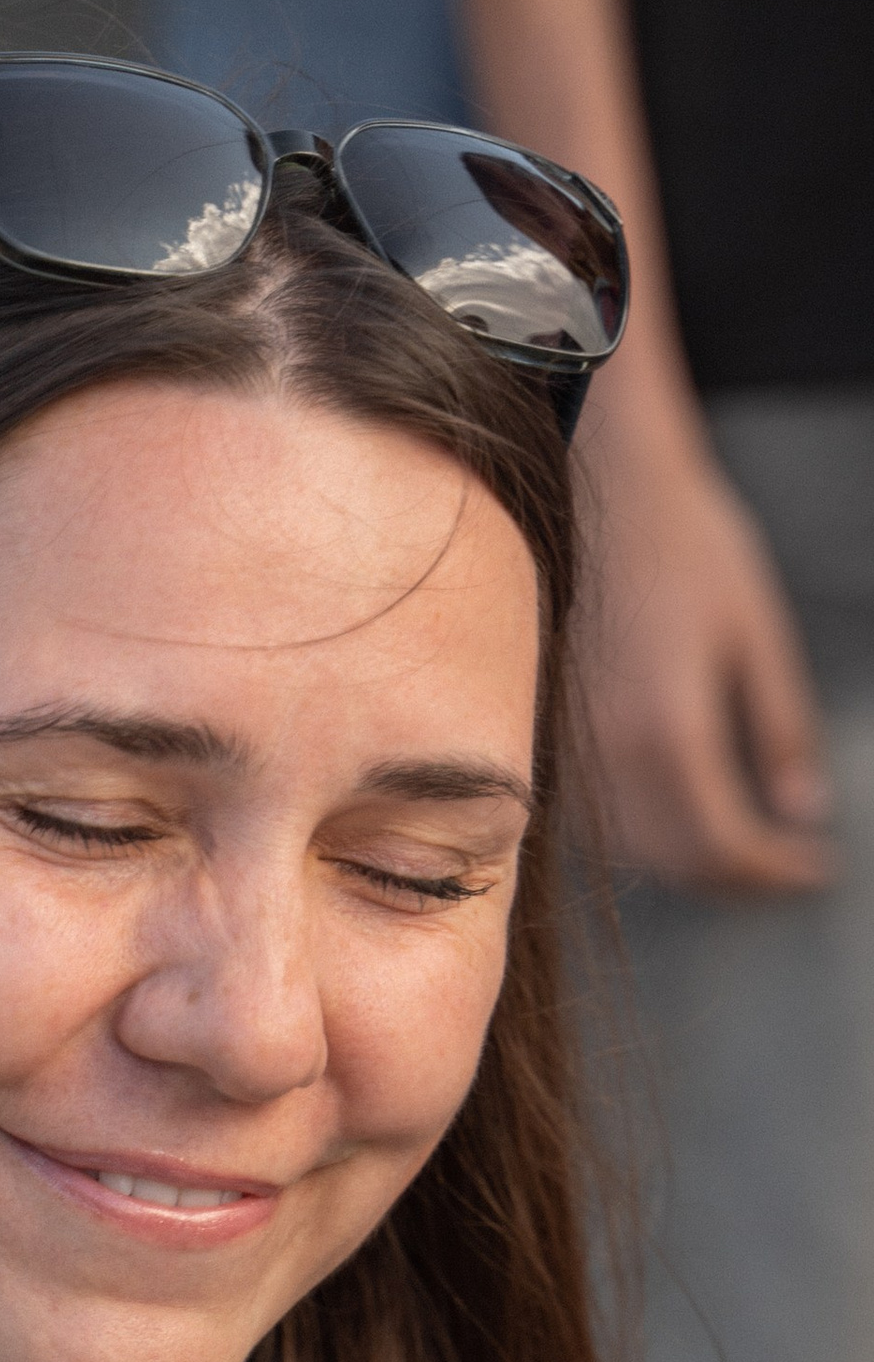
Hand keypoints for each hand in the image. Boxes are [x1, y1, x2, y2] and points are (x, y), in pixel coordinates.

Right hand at [576, 424, 832, 893]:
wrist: (589, 483)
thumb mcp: (755, 631)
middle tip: (789, 869)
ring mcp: (568, 748)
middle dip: (741, 878)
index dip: (776, 872)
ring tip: (746, 846)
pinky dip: (650, 834)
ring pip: (634, 850)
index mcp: (667, 731)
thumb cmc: (680, 539)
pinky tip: (683, 811)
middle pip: (678, 861)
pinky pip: (601, 818)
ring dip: (694, 862)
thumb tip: (802, 809)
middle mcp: (606, 757)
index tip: (817, 870)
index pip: (725, 845)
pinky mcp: (544, 736)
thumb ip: (779, 728)